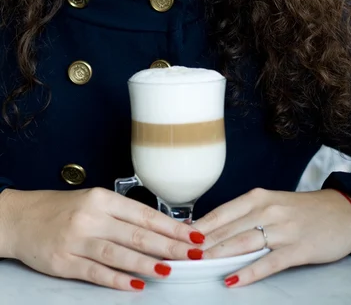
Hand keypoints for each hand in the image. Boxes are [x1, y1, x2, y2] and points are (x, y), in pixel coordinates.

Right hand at [1, 187, 204, 290]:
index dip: (171, 226)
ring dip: (147, 263)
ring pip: (119, 253)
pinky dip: (117, 280)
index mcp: (103, 199)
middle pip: (136, 233)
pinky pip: (96, 272)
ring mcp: (77, 240)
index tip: (193, 235)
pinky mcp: (65, 262)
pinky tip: (136, 285)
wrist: (23, 218)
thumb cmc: (64, 209)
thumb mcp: (94, 201)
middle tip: (192, 253)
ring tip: (169, 270)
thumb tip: (161, 227)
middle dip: (168, 245)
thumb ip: (123, 214)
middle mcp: (92, 217)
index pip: (144, 214)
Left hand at [193, 188, 350, 287]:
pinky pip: (268, 262)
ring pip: (243, 243)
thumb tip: (212, 229)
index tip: (178, 240)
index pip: (220, 213)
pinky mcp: (298, 249)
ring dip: (218, 255)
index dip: (198, 228)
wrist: (342, 212)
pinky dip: (249, 271)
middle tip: (180, 257)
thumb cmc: (302, 210)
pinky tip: (233, 280)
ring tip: (198, 266)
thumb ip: (245, 215)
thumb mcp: (272, 204)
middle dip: (202, 245)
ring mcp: (283, 229)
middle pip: (227, 230)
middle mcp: (268, 210)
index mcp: (258, 197)